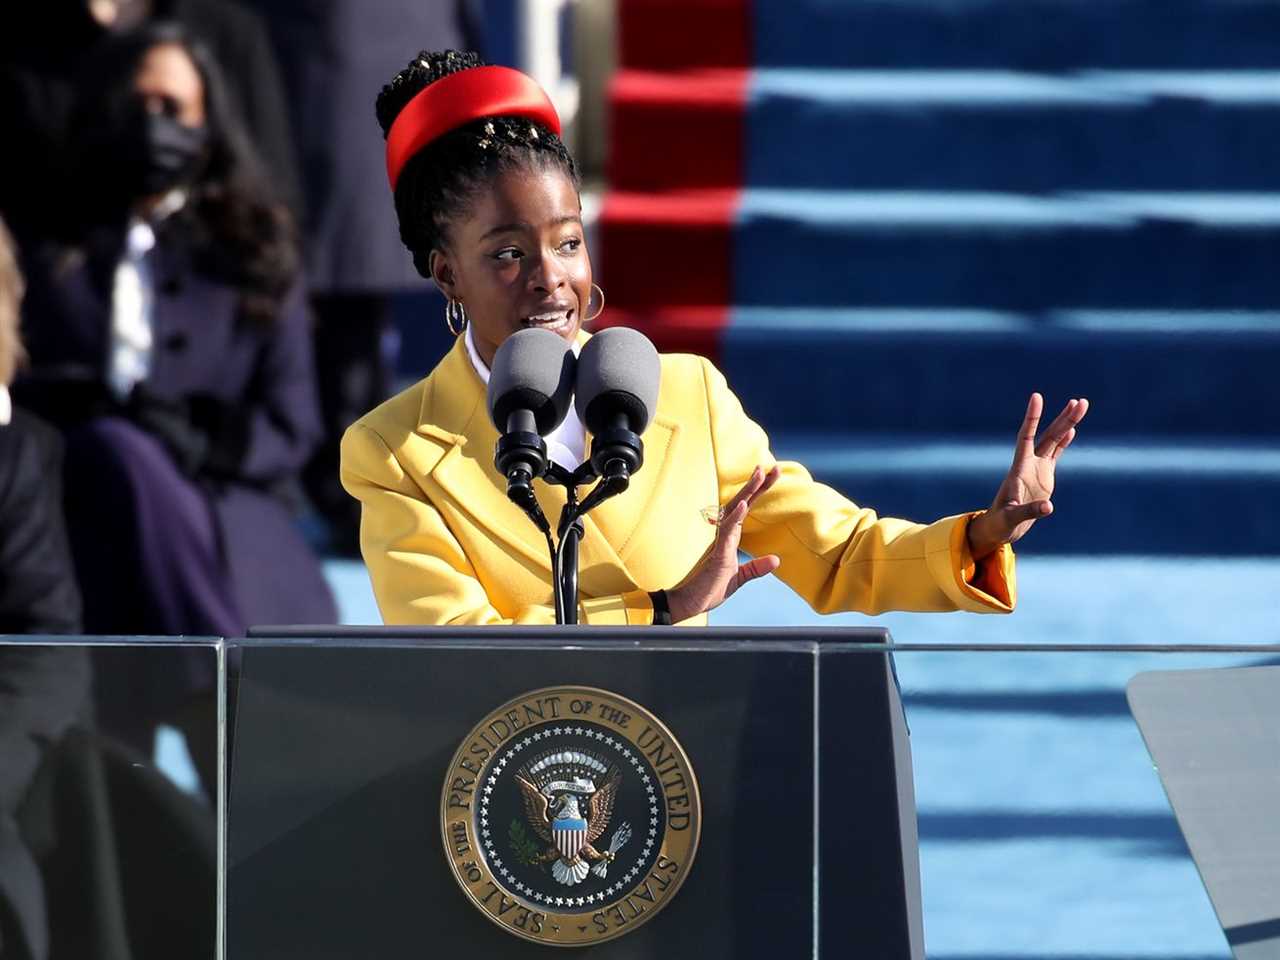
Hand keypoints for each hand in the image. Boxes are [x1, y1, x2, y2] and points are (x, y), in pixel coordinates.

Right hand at [665, 465, 781, 622]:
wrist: (689, 603)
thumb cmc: (708, 589)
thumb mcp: (739, 578)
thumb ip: (756, 568)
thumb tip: (776, 560)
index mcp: (730, 538)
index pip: (748, 509)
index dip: (760, 492)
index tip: (773, 474)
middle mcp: (725, 534)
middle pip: (743, 503)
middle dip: (758, 485)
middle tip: (772, 467)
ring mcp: (720, 542)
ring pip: (735, 511)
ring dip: (748, 493)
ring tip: (760, 474)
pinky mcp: (717, 553)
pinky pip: (727, 532)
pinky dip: (735, 517)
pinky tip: (744, 505)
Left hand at [968, 393, 1089, 557]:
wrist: (1001, 527)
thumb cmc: (1002, 522)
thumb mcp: (1012, 518)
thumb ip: (1029, 512)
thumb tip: (1048, 507)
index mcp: (1019, 468)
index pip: (1026, 437)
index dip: (1031, 418)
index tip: (1037, 397)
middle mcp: (1029, 463)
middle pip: (1047, 435)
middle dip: (1063, 418)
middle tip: (1079, 401)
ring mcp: (1037, 468)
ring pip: (1054, 440)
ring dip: (1067, 423)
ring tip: (1080, 405)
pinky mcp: (1044, 476)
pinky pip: (1055, 454)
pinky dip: (1064, 441)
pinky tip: (1071, 428)